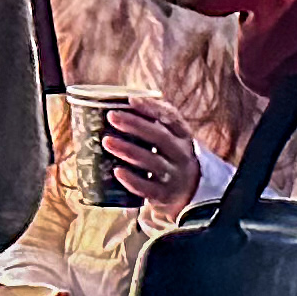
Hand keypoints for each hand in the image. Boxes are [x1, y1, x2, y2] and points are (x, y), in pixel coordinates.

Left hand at [98, 93, 202, 221]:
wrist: (190, 190)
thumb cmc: (170, 155)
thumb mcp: (171, 137)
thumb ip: (152, 121)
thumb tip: (117, 103)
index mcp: (183, 135)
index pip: (171, 117)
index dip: (152, 108)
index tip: (131, 100)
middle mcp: (181, 154)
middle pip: (159, 137)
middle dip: (134, 125)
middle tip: (111, 116)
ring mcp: (173, 175)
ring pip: (151, 161)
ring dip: (128, 150)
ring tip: (107, 141)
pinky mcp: (164, 195)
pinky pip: (147, 188)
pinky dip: (131, 180)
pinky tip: (117, 171)